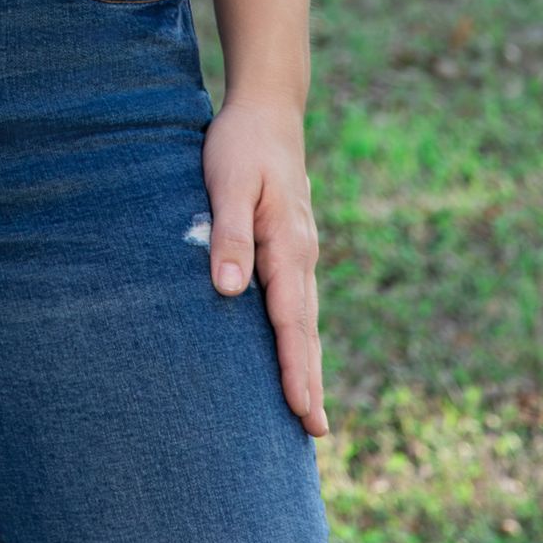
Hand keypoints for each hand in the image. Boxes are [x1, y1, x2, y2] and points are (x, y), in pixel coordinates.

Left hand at [201, 92, 328, 436]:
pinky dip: (300, 336)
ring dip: (308, 364)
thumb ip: (228, 235)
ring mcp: (301, 252)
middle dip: (309, 381)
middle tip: (316, 434)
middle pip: (306, 329)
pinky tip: (295, 355)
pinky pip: (297, 302)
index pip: (291, 319)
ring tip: (308, 412)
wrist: (268, 108)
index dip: (295, 367)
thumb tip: (230, 292)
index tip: (300, 410)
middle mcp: (302, 254)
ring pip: (305, 319)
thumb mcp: (226, 182)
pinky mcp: (291, 246)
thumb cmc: (240, 144)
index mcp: (288, 244)